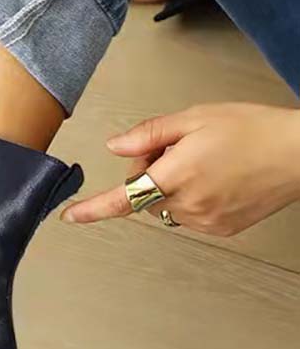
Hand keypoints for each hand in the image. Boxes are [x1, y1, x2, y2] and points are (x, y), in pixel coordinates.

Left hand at [61, 103, 299, 236]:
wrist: (298, 154)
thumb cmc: (253, 130)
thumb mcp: (196, 118)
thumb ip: (150, 134)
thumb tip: (116, 146)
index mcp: (177, 174)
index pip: (123, 198)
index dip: (93, 209)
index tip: (70, 216)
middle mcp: (188, 204)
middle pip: (145, 195)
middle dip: (151, 173)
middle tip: (179, 148)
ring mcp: (204, 221)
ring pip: (166, 207)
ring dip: (173, 188)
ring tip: (205, 163)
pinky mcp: (219, 230)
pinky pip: (189, 217)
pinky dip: (193, 200)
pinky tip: (217, 180)